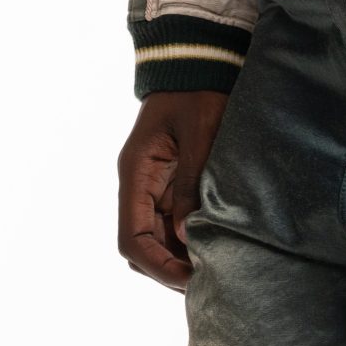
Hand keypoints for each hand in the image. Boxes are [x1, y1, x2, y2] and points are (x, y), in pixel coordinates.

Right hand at [117, 90, 227, 290]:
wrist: (197, 63)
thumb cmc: (199, 93)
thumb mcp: (200, 136)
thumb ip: (192, 186)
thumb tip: (187, 236)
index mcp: (136, 173)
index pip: (131, 238)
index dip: (156, 265)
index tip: (189, 278)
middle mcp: (138, 186)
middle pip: (141, 247)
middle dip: (169, 269)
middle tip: (207, 282)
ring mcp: (153, 187)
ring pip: (157, 240)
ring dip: (179, 258)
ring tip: (214, 270)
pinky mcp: (170, 186)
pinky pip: (172, 225)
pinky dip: (188, 242)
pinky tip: (214, 249)